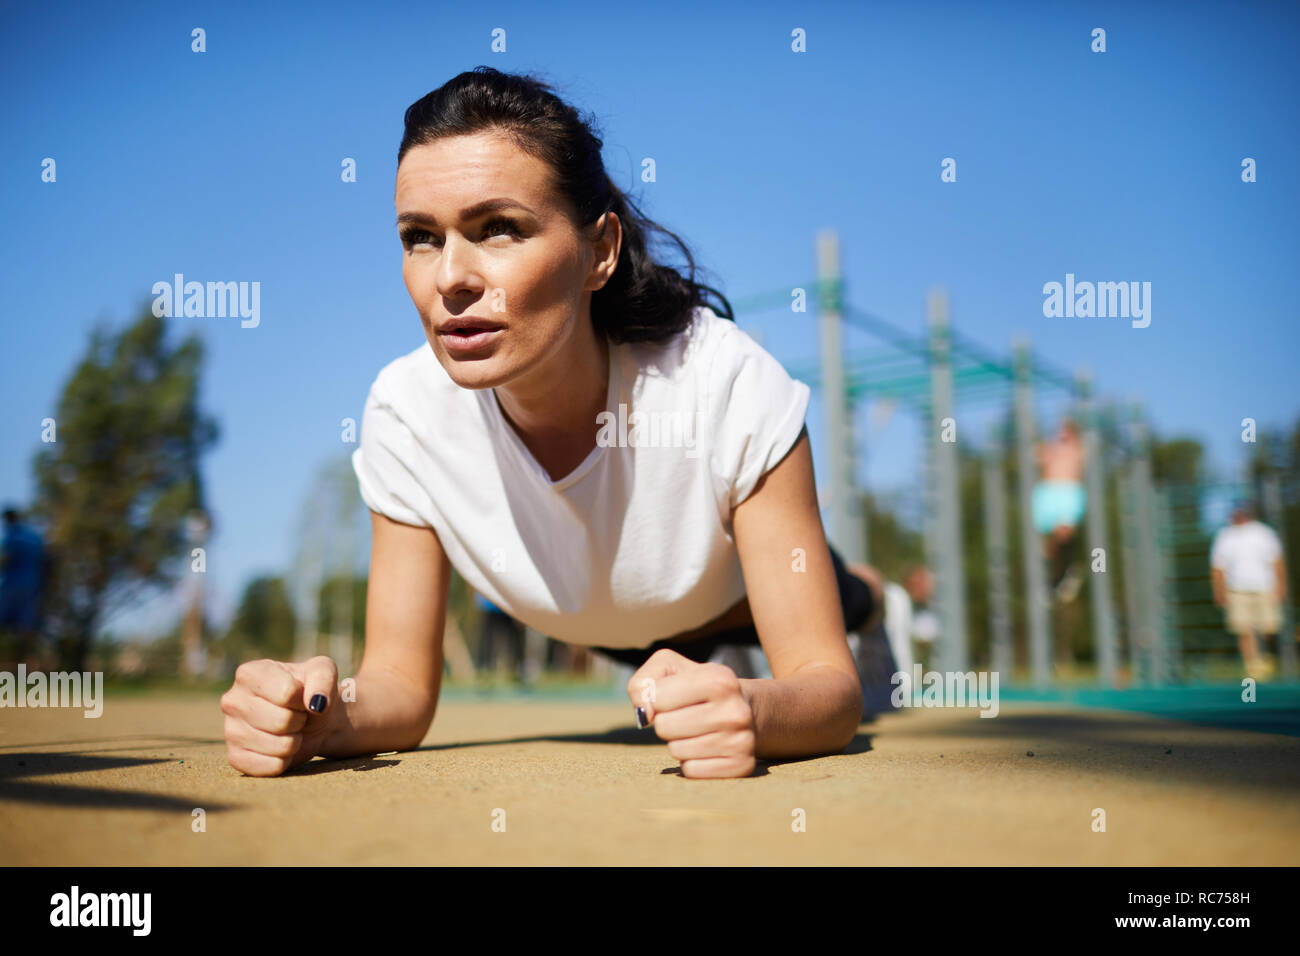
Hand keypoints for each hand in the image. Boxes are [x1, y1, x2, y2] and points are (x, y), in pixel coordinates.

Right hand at [221, 656, 339, 776]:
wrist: (310, 718)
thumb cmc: (311, 690)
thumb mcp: (323, 672)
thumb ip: (323, 679)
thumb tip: (317, 703)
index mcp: (249, 673)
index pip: (286, 693)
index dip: (302, 699)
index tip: (299, 696)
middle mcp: (232, 700)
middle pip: (283, 721)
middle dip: (299, 720)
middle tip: (296, 715)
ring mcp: (230, 731)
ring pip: (280, 746)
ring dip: (295, 741)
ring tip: (289, 730)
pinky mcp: (235, 757)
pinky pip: (272, 767)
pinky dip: (286, 760)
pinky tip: (280, 747)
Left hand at [627, 648, 755, 778]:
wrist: (748, 709)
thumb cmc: (698, 687)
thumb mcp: (670, 667)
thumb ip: (643, 682)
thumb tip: (644, 714)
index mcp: (718, 679)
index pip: (657, 697)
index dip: (656, 699)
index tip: (672, 697)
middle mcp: (734, 710)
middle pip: (664, 727)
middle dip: (666, 722)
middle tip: (685, 716)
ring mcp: (741, 739)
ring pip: (676, 751)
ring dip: (678, 742)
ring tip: (697, 730)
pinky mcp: (742, 765)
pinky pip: (691, 770)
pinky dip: (691, 761)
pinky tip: (707, 748)